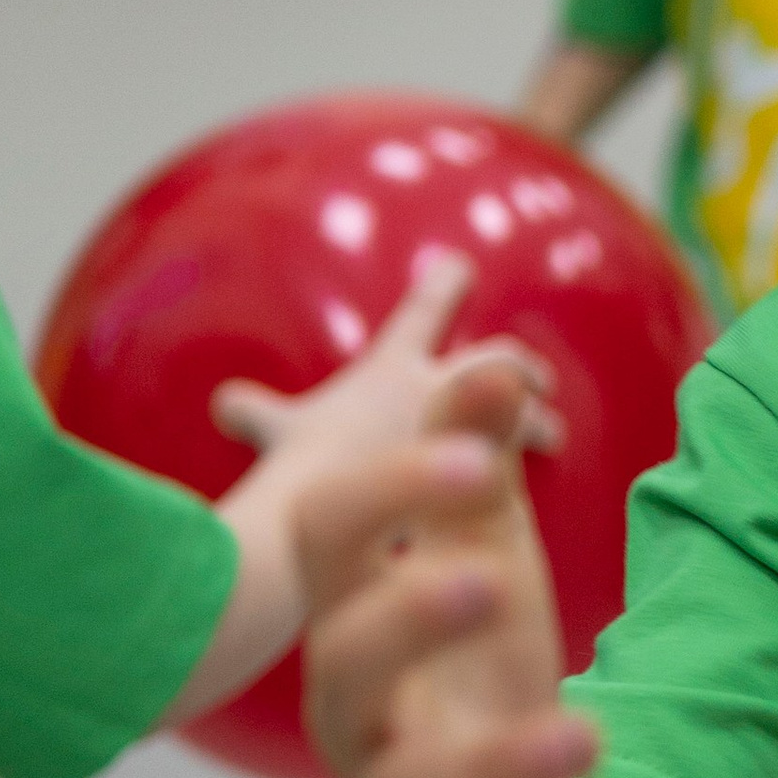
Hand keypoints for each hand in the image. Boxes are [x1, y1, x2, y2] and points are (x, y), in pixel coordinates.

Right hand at [211, 248, 562, 470]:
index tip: (462, 267)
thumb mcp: (276, 432)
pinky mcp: (483, 478)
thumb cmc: (301, 465)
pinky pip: (511, 473)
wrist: (332, 511)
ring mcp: (468, 432)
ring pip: (519, 414)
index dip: (442, 286)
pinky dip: (516, 475)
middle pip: (495, 359)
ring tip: (551, 434)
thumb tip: (226, 402)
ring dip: (533, 422)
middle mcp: (439, 390)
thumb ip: (257, 414)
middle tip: (539, 380)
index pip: (424, 311)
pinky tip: (525, 493)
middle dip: (517, 366)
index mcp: (392, 368)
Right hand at [297, 367, 640, 777]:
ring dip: (497, 762)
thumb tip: (496, 357)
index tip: (477, 454)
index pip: (329, 539)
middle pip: (342, 664)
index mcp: (355, 617)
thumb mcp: (482, 561)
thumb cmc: (472, 673)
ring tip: (589, 728)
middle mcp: (356, 716)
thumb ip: (481, 467)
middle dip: (409, 616)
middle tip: (494, 577)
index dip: (390, 489)